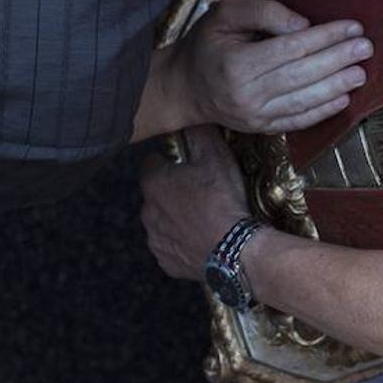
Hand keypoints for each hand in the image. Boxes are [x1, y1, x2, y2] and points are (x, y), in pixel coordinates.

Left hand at [140, 126, 247, 280]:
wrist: (234, 250)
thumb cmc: (223, 200)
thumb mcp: (216, 155)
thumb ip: (200, 134)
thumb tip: (193, 121)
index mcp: (154, 182)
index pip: (153, 162)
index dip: (172, 160)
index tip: (189, 164)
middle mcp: (147, 211)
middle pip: (157, 193)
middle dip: (173, 190)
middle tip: (202, 190)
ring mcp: (155, 239)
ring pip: (162, 221)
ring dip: (177, 218)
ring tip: (205, 217)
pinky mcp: (166, 262)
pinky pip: (171, 247)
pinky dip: (183, 243)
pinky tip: (203, 238)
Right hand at [149, 0, 370, 134]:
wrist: (184, 88)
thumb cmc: (207, 44)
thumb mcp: (224, 14)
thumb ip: (263, 12)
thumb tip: (303, 25)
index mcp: (237, 62)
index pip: (291, 48)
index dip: (325, 37)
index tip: (353, 27)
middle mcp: (247, 93)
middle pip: (303, 75)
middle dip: (339, 60)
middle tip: (366, 48)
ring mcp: (255, 116)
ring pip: (304, 101)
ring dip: (337, 87)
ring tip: (361, 72)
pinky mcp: (261, 129)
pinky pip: (298, 121)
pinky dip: (322, 111)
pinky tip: (343, 99)